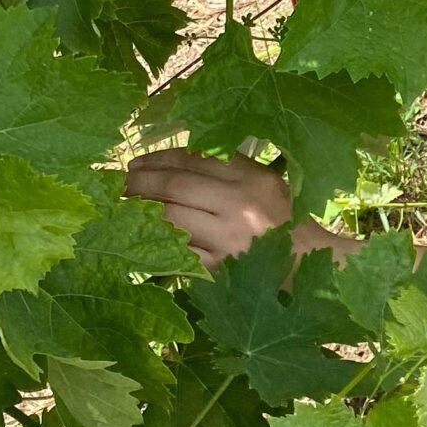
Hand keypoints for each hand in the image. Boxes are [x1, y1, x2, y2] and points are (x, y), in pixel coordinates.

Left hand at [125, 148, 291, 268]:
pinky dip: (157, 240)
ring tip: (128, 204)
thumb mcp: (264, 181)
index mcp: (250, 178)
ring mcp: (228, 238)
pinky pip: (178, 251)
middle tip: (122, 182)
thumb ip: (228, 167)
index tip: (137, 162)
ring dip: (143, 210)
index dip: (158, 159)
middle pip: (176, 187)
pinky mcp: (219, 267)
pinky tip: (145, 234)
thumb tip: (176, 158)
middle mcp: (239, 205)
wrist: (304, 259)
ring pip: (171, 218)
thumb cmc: (281, 215)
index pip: (193, 160)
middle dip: (141, 182)